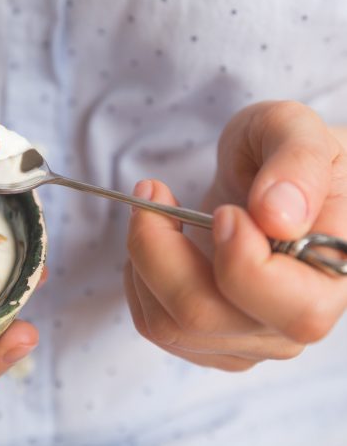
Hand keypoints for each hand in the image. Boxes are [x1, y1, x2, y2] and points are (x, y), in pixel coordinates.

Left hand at [125, 101, 346, 370]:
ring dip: (143, 259)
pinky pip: (154, 323)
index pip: (295, 308)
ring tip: (153, 210)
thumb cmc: (282, 154)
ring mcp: (245, 334)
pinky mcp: (209, 334)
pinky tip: (158, 242)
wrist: (265, 178)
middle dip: (159, 251)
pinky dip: (138, 276)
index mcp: (333, 275)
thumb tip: (279, 217)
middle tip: (153, 194)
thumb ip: (299, 163)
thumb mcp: (294, 131)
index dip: (242, 261)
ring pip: (169, 325)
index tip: (222, 211)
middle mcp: (289, 321)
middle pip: (206, 317)